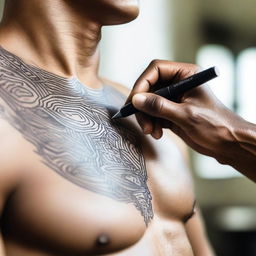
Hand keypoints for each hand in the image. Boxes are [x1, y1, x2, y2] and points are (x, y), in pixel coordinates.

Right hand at [127, 60, 255, 176]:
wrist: (227, 143)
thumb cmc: (215, 125)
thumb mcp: (186, 115)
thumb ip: (160, 107)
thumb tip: (136, 99)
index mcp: (186, 75)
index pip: (156, 69)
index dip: (142, 83)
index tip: (135, 101)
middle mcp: (178, 84)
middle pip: (149, 87)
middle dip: (143, 106)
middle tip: (143, 123)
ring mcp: (173, 99)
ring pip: (149, 103)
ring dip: (146, 118)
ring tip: (151, 131)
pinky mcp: (170, 113)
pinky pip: (153, 114)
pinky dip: (151, 124)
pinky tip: (157, 134)